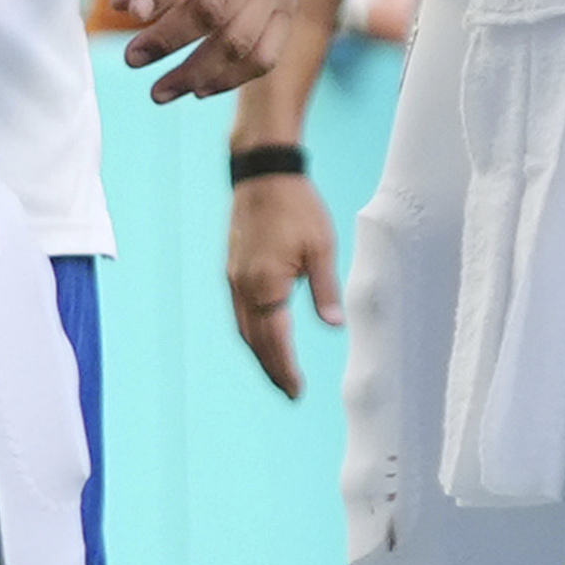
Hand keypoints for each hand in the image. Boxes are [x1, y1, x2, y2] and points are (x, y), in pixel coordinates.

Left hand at [108, 0, 291, 103]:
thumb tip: (122, 5)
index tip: (131, 16)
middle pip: (216, 7)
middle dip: (170, 40)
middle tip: (131, 58)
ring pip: (242, 41)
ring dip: (197, 73)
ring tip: (158, 91)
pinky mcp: (289, 6)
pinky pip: (266, 55)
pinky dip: (232, 79)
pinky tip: (198, 89)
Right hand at [224, 164, 341, 401]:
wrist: (261, 172)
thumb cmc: (296, 206)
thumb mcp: (320, 247)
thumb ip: (325, 290)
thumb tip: (333, 326)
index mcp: (266, 286)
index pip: (276, 341)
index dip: (286, 369)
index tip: (297, 392)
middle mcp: (243, 287)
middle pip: (255, 342)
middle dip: (272, 369)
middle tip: (289, 392)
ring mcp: (233, 278)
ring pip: (243, 329)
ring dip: (259, 354)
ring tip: (278, 372)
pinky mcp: (231, 268)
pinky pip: (238, 311)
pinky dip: (251, 332)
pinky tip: (263, 336)